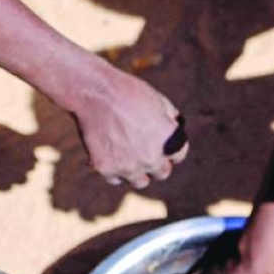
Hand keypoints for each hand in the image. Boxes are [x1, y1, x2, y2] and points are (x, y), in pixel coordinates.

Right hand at [71, 64, 188, 188]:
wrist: (94, 92)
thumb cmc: (127, 91)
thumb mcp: (158, 100)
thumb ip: (170, 120)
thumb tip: (177, 129)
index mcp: (170, 141)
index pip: (179, 155)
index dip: (171, 148)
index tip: (161, 141)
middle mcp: (152, 159)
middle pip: (162, 173)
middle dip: (157, 162)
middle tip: (144, 149)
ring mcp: (129, 167)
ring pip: (140, 181)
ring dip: (137, 171)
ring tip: (128, 155)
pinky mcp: (106, 169)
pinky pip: (116, 179)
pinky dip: (114, 169)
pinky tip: (110, 153)